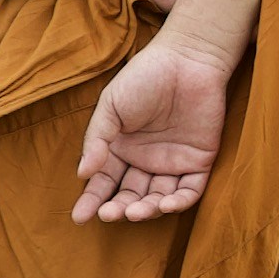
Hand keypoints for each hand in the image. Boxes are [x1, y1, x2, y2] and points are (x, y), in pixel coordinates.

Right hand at [73, 33, 233, 219]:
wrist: (186, 60)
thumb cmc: (144, 78)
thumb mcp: (111, 106)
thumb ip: (97, 140)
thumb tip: (83, 174)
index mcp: (120, 149)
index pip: (104, 182)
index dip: (92, 200)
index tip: (79, 218)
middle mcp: (144, 161)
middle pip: (130, 195)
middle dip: (119, 209)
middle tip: (111, 215)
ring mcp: (172, 163)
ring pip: (158, 198)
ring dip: (146, 210)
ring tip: (135, 212)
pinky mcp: (199, 161)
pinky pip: (190, 191)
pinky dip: (178, 202)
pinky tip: (164, 205)